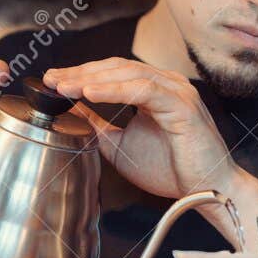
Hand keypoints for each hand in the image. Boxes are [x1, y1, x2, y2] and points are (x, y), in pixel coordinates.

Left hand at [42, 58, 239, 199]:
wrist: (205, 190)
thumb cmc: (171, 170)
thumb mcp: (121, 146)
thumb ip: (98, 127)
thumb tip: (72, 110)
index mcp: (154, 89)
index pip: (112, 72)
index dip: (80, 74)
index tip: (52, 82)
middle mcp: (166, 83)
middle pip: (116, 67)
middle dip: (80, 73)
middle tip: (52, 80)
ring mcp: (176, 91)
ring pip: (128, 74)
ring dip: (92, 79)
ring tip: (65, 87)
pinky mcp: (182, 105)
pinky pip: (143, 90)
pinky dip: (115, 91)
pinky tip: (90, 95)